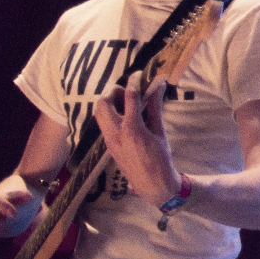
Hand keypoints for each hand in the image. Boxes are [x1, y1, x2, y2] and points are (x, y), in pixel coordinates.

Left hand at [94, 75, 180, 209]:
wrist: (151, 184)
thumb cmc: (160, 158)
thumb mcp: (160, 132)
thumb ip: (155, 108)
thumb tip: (158, 87)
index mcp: (132, 128)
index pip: (129, 97)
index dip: (133, 82)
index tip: (137, 74)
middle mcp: (116, 133)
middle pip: (103, 102)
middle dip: (113, 91)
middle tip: (126, 90)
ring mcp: (109, 140)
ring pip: (99, 113)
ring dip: (108, 102)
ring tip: (124, 102)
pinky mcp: (108, 145)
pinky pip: (103, 124)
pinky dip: (110, 114)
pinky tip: (123, 116)